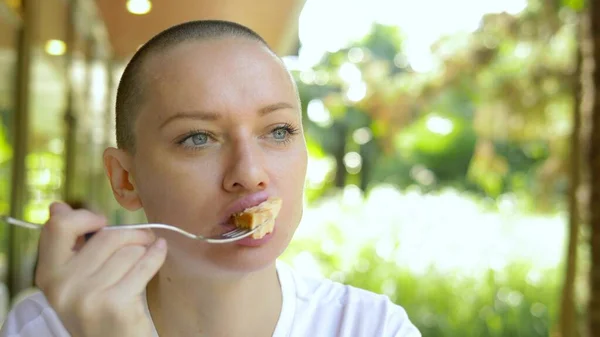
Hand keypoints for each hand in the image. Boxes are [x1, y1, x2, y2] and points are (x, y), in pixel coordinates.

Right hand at [35, 202, 166, 336]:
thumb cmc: (99, 308)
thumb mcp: (76, 280)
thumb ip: (70, 245)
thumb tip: (58, 206)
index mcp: (49, 275)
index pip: (58, 227)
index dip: (84, 217)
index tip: (102, 222)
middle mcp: (63, 286)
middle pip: (106, 237)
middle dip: (131, 234)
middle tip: (143, 239)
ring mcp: (88, 296)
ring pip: (128, 250)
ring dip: (144, 250)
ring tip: (146, 257)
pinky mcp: (115, 304)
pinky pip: (143, 264)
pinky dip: (157, 255)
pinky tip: (160, 252)